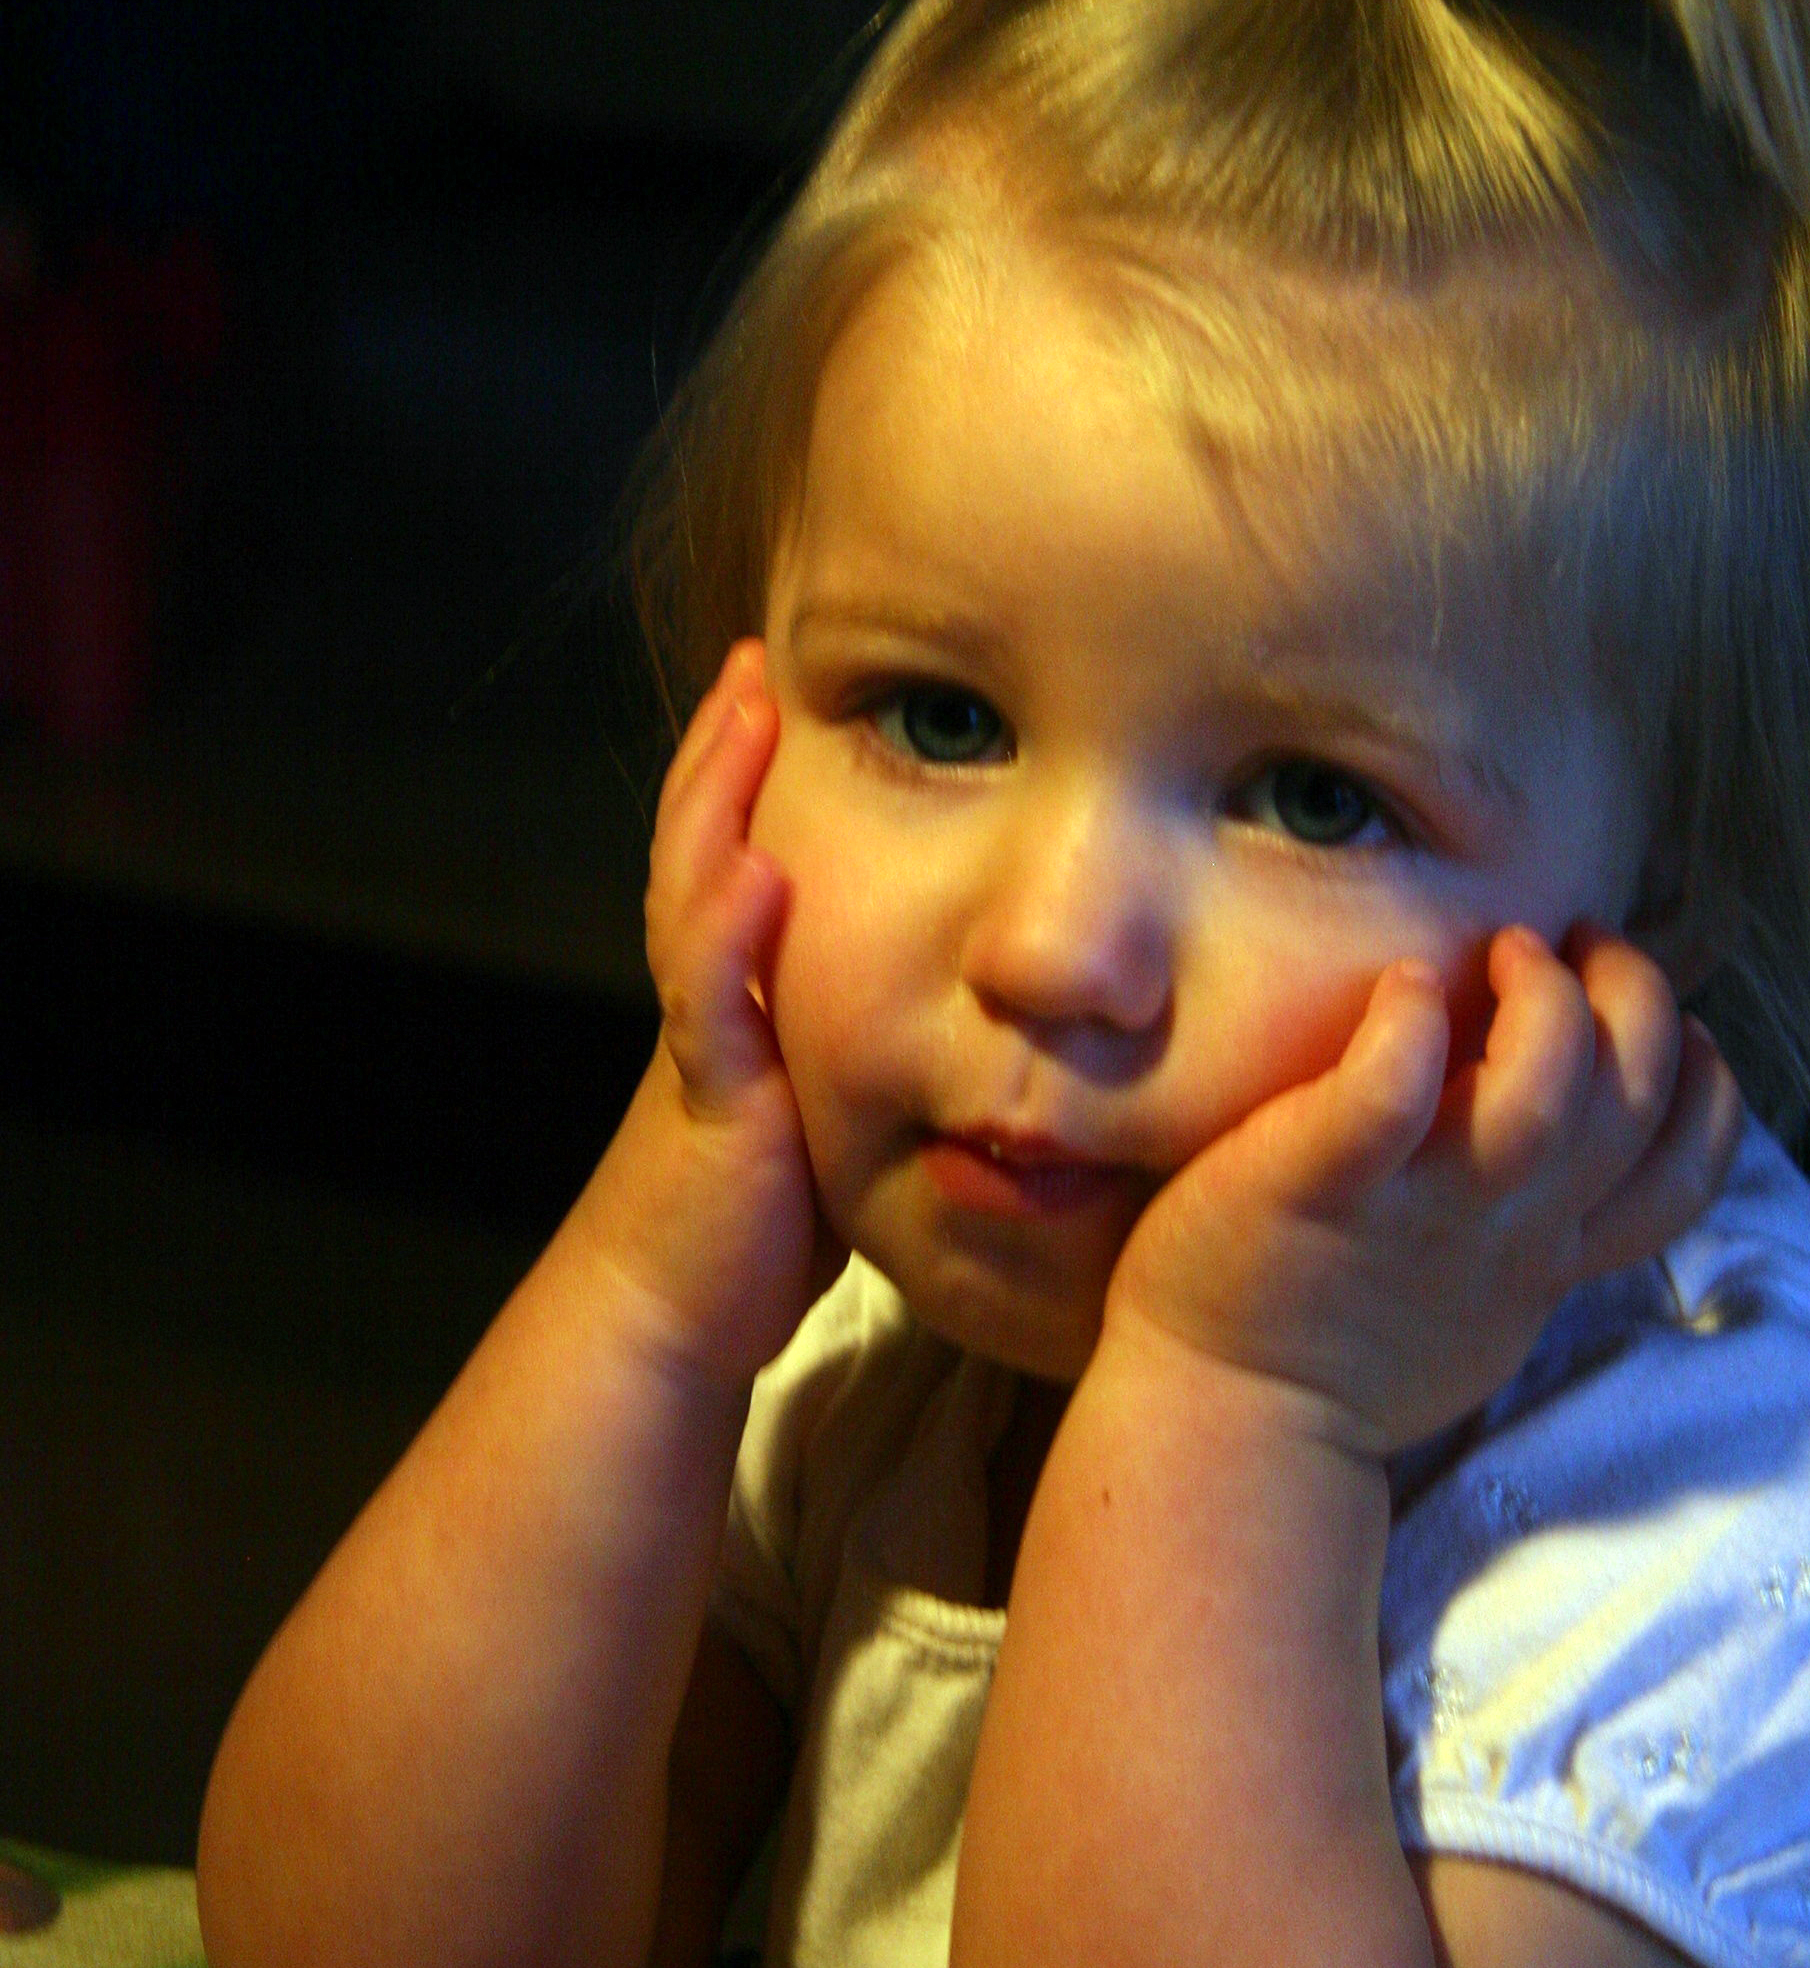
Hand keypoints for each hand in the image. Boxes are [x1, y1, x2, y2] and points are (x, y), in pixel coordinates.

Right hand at [620, 639, 840, 1382]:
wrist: (679, 1308)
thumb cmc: (765, 1220)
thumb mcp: (831, 1105)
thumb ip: (874, 1044)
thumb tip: (971, 1011)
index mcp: (744, 990)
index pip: (742, 852)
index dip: (754, 771)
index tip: (786, 684)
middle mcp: (713, 995)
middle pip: (703, 844)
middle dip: (725, 750)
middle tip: (754, 660)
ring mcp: (701, 1037)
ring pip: (693, 894)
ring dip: (713, 800)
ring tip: (744, 712)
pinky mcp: (707, 1096)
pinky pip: (708, 1001)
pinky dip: (724, 933)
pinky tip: (758, 871)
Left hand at [1101, 926, 1743, 1457]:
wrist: (1226, 1426)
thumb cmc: (1344, 1346)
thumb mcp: (1484, 1304)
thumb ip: (1536, 1222)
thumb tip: (1573, 1129)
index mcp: (1547, 1251)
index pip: (1685, 1172)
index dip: (1704, 1083)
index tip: (1663, 1029)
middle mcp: (1507, 1226)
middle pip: (1637, 1097)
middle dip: (1639, 995)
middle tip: (1575, 947)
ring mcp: (1419, 1208)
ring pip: (1543, 1091)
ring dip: (1547, 1001)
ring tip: (1505, 952)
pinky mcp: (1318, 1183)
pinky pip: (1386, 1092)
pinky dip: (1408, 1022)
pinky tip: (1404, 987)